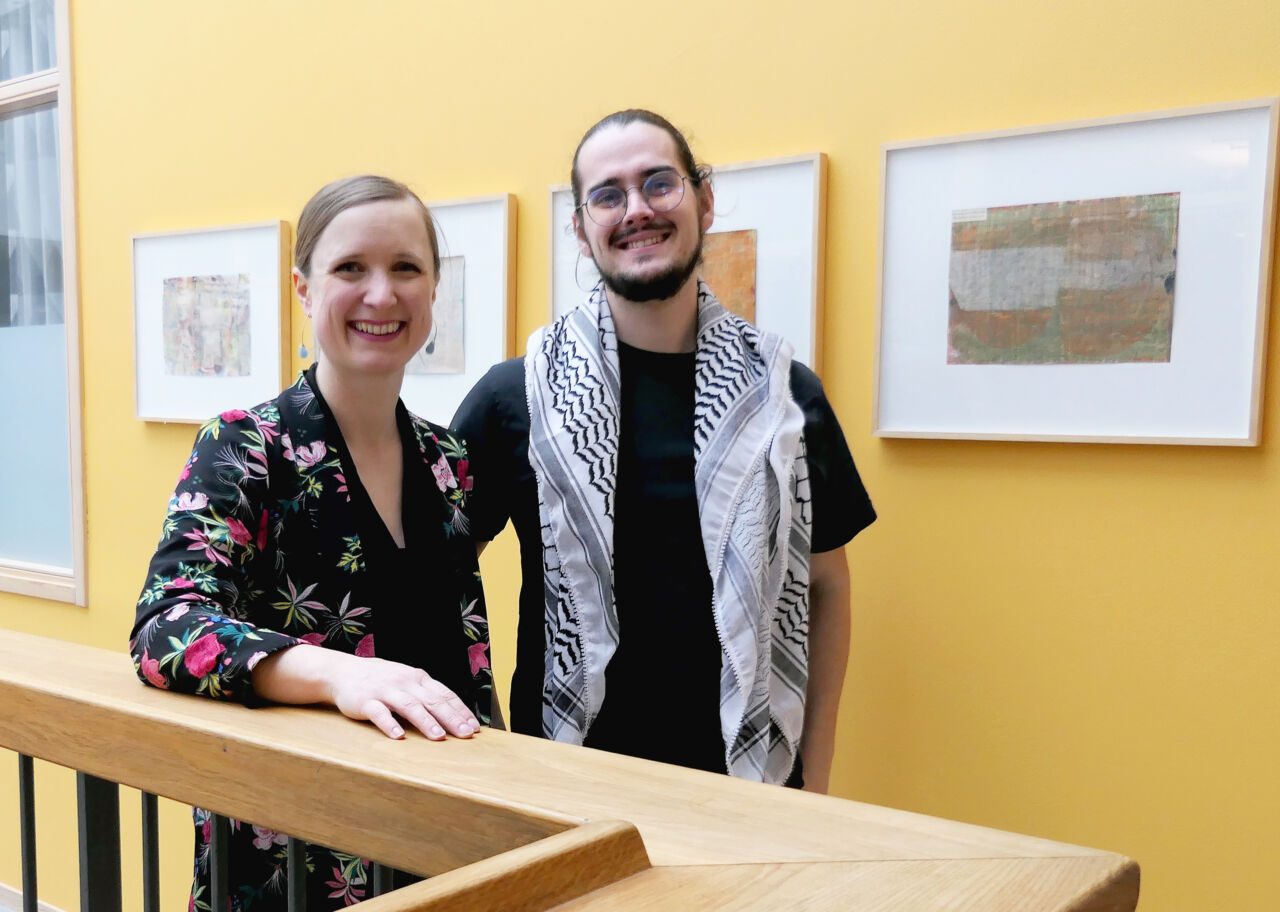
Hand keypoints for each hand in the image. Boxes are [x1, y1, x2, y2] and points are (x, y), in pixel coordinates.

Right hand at [252, 644, 479, 740]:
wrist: (343, 671)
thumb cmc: (382, 680)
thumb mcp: (407, 681)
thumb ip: (427, 694)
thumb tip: (455, 714)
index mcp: (418, 678)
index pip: (445, 694)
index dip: (461, 710)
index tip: (474, 727)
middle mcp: (405, 682)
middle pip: (432, 701)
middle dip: (451, 718)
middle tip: (465, 734)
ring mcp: (385, 690)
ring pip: (409, 706)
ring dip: (426, 721)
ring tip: (438, 737)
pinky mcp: (366, 701)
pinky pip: (379, 713)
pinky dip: (389, 724)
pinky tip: (398, 736)